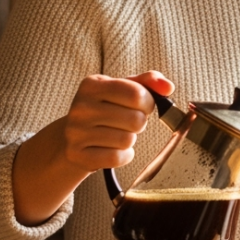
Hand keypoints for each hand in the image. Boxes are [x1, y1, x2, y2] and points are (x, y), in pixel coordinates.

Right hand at [58, 71, 173, 171]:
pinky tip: (113, 148)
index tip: (142, 105)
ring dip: (130, 139)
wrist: (72, 137)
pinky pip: (117, 158)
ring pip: (127, 140)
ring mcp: (76, 132)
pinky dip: (123, 155)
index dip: (148, 102)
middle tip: (127, 122)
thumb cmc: (104, 109)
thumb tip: (167, 87)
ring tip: (117, 133)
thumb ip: (148, 82)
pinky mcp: (78, 155)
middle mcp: (81, 107)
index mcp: (91, 85)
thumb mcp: (122, 88)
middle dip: (139, 122)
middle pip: (136, 119)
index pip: (136, 93)